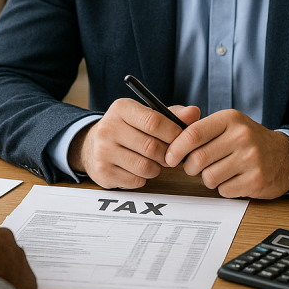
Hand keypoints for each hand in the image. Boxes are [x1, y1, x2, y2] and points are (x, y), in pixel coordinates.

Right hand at [67, 98, 200, 189]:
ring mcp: (102, 151)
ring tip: (155, 161)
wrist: (94, 145)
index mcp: (121, 108)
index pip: (154, 121)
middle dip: (167, 154)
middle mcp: (108, 128)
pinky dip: (144, 178)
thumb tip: (194, 113)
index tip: (181, 139)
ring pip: (145, 167)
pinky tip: (139, 169)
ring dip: (157, 168)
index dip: (174, 133)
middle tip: (170, 155)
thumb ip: (173, 114)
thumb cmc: (130, 129)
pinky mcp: (103, 172)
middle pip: (152, 147)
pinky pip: (136, 181)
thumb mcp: (148, 115)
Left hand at [164, 109, 288, 198]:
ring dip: (209, 179)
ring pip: (209, 178)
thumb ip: (201, 129)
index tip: (170, 157)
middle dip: (190, 168)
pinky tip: (235, 179)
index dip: (176, 148)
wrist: (286, 156)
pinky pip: (224, 190)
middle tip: (195, 167)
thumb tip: (169, 141)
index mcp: (230, 119)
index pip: (193, 134)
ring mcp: (251, 158)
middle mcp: (242, 136)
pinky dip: (224, 188)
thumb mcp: (229, 125)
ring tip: (220, 171)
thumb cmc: (250, 140)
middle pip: (197, 159)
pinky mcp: (256, 180)